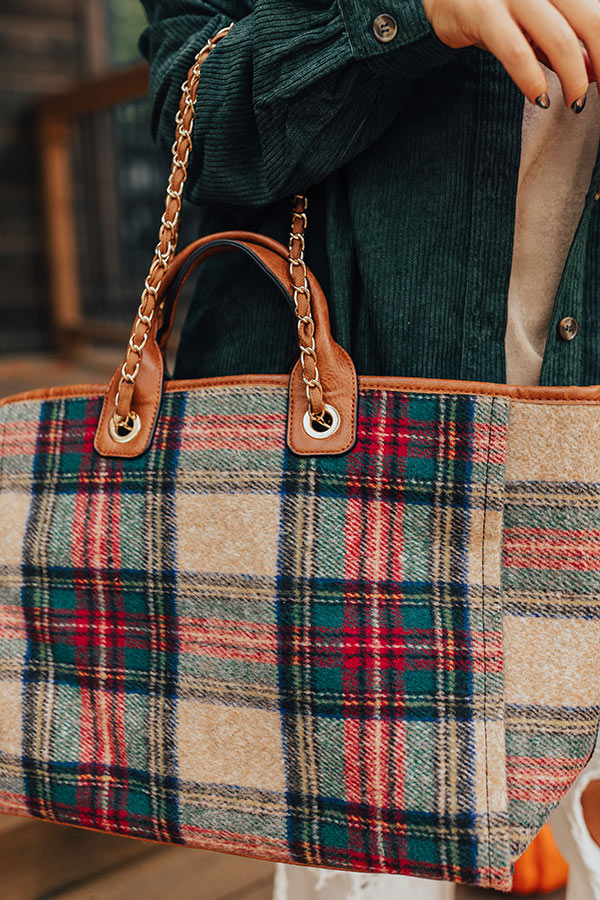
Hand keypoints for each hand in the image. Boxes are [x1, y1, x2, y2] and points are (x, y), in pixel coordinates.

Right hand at [421, 0, 598, 109]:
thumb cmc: (491, 6)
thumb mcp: (532, 20)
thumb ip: (559, 41)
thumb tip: (593, 70)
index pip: (597, 12)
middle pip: (589, 22)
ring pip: (559, 40)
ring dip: (573, 78)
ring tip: (575, 103)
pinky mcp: (484, 13)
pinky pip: (516, 52)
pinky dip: (532, 80)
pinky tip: (540, 99)